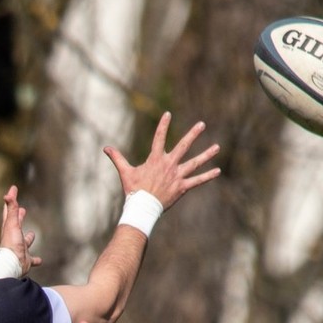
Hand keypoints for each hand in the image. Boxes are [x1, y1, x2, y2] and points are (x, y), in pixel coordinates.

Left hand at [0, 186, 41, 272]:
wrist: (12, 264)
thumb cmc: (11, 243)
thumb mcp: (12, 223)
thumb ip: (11, 209)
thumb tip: (7, 194)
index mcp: (9, 228)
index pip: (9, 211)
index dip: (11, 200)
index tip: (13, 190)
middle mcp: (14, 238)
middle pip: (16, 225)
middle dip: (19, 217)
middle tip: (22, 210)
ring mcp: (20, 249)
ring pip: (25, 242)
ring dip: (28, 238)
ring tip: (32, 234)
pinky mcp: (26, 260)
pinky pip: (32, 259)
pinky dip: (36, 260)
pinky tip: (39, 260)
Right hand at [105, 112, 220, 208]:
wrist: (142, 208)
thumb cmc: (133, 190)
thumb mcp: (125, 172)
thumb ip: (117, 158)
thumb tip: (105, 148)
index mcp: (155, 159)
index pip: (159, 137)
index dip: (163, 125)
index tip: (168, 114)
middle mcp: (169, 165)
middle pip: (183, 146)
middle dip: (193, 134)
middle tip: (202, 124)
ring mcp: (177, 176)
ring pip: (195, 163)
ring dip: (206, 154)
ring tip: (217, 147)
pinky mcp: (182, 187)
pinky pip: (197, 181)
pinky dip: (207, 176)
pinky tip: (217, 171)